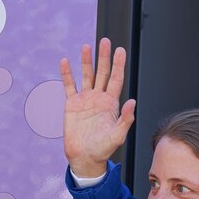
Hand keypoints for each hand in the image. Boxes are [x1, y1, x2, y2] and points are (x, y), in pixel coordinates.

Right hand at [61, 38, 135, 177]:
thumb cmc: (103, 149)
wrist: (85, 157)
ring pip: (87, 76)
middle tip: (105, 41)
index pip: (117, 79)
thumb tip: (133, 102)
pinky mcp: (71, 105)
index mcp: (112, 103)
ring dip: (86, 61)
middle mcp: (99, 98)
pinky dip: (67, 74)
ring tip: (87, 46)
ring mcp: (85, 100)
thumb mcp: (118, 135)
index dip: (119, 64)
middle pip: (103, 73)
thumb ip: (125, 119)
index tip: (120, 50)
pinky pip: (69, 86)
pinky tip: (65, 62)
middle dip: (104, 57)